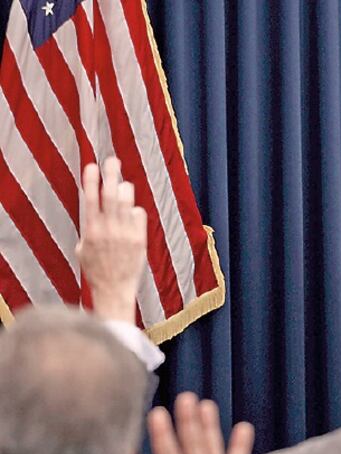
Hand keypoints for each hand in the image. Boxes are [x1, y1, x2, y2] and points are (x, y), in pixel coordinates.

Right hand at [77, 157, 147, 322]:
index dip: (91, 180)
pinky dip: (134, 210)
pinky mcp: (139, 239)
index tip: (92, 164)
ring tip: (122, 184)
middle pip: (110, 194)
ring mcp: (125, 234)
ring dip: (125, 189)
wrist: (114, 289)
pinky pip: (139, 215)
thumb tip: (95, 208)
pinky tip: (130, 215)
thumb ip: (89, 227)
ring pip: (127, 201)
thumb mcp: (83, 248)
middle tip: (113, 159)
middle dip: (111, 174)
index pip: (90, 198)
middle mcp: (108, 230)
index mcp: (90, 230)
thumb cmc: (95, 269)